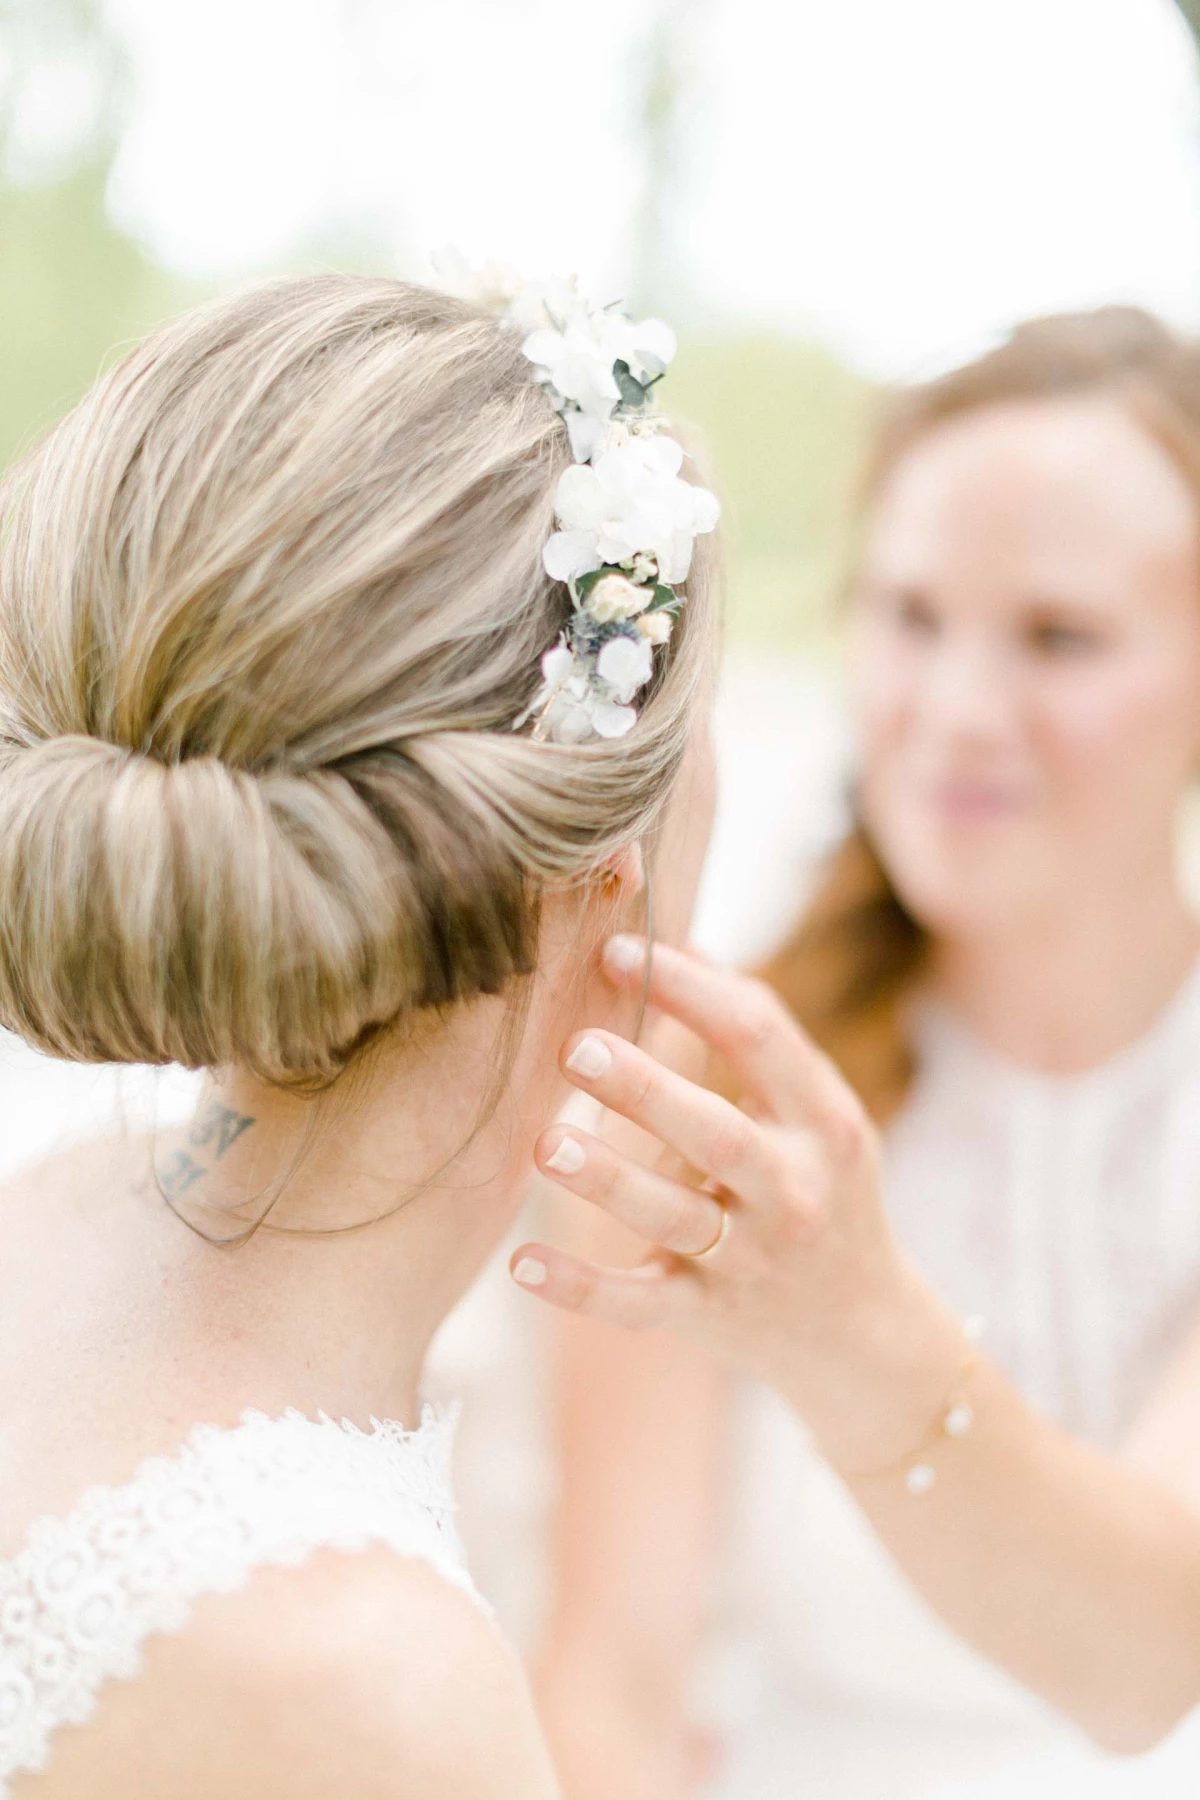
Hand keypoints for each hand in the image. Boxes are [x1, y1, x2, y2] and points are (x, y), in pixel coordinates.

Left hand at [512, 936, 961, 1470]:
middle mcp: (794, 1190)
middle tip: (575, 1045)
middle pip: (718, 1134)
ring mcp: (749, 1259)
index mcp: (825, 1122)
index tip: (618, 950)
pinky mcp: (705, 1315)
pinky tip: (521, 1263)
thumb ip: (760, 1038)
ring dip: (607, 1179)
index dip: (691, 990)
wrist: (860, 1331)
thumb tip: (687, 942)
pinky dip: (580, 1288)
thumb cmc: (823, 1187)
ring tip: (545, 1142)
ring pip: (673, 1216)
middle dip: (647, 1089)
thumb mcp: (818, 1113)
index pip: (761, 1039)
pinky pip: (638, 1304)